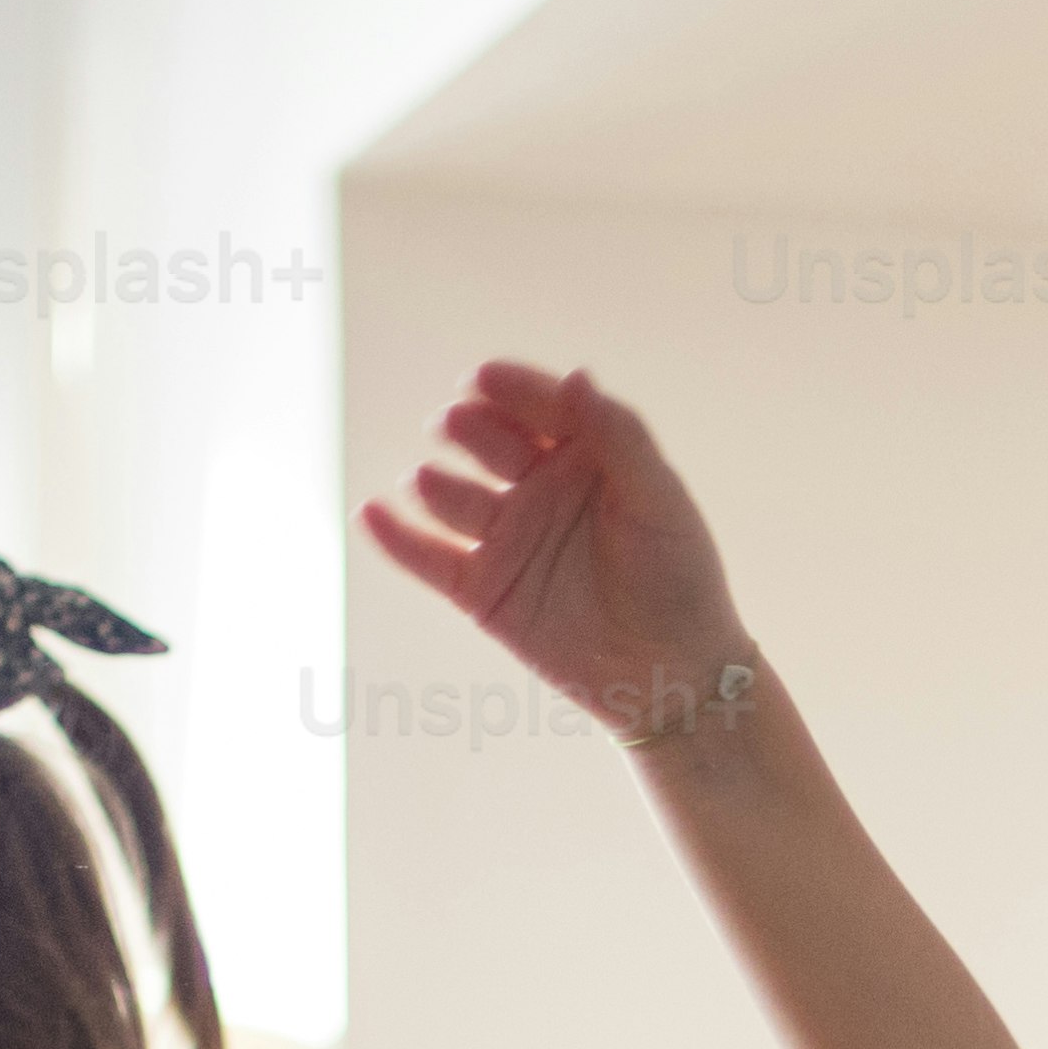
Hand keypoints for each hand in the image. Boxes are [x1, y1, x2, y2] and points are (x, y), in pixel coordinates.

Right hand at [371, 361, 764, 753]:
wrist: (673, 674)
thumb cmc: (679, 578)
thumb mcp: (657, 499)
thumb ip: (617, 436)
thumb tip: (575, 374)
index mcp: (584, 456)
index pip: (540, 408)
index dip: (511, 391)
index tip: (482, 378)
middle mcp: (538, 487)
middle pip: (488, 443)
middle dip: (468, 429)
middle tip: (454, 424)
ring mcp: (506, 538)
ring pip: (454, 498)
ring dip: (435, 483)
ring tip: (427, 481)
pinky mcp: (482, 590)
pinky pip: (429, 557)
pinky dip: (395, 538)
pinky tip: (369, 514)